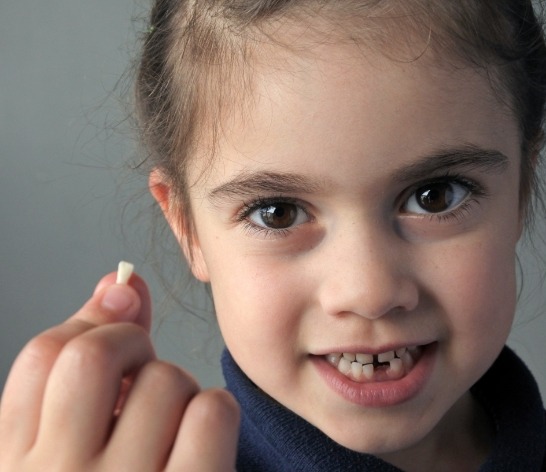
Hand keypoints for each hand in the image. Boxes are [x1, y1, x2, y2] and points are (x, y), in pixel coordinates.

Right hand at [0, 272, 239, 470]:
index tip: (118, 339)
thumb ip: (90, 363)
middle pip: (99, 354)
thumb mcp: (65, 451)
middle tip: (142, 379)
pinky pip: (211, 412)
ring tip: (169, 433)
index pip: (44, 355)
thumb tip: (121, 281)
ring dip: (179, 392)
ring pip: (167, 380)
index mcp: (16, 467)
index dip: (91, 330)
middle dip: (133, 348)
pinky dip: (214, 416)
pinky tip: (201, 448)